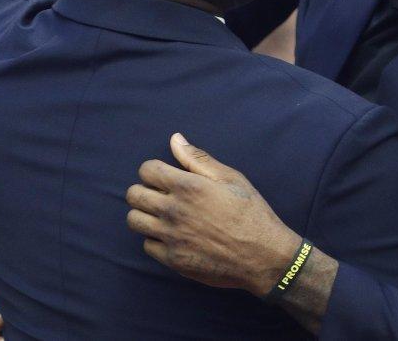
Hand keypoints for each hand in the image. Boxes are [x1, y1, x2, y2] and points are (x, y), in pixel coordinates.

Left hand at [126, 133, 298, 297]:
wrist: (263, 257)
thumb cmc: (251, 213)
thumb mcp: (231, 179)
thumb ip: (198, 159)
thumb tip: (175, 139)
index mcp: (188, 187)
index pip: (147, 170)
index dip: (154, 170)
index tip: (166, 176)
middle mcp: (174, 211)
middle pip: (134, 195)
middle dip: (145, 190)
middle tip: (161, 195)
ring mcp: (171, 237)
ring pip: (134, 220)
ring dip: (145, 214)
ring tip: (163, 215)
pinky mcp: (173, 260)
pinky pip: (147, 245)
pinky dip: (155, 239)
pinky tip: (172, 235)